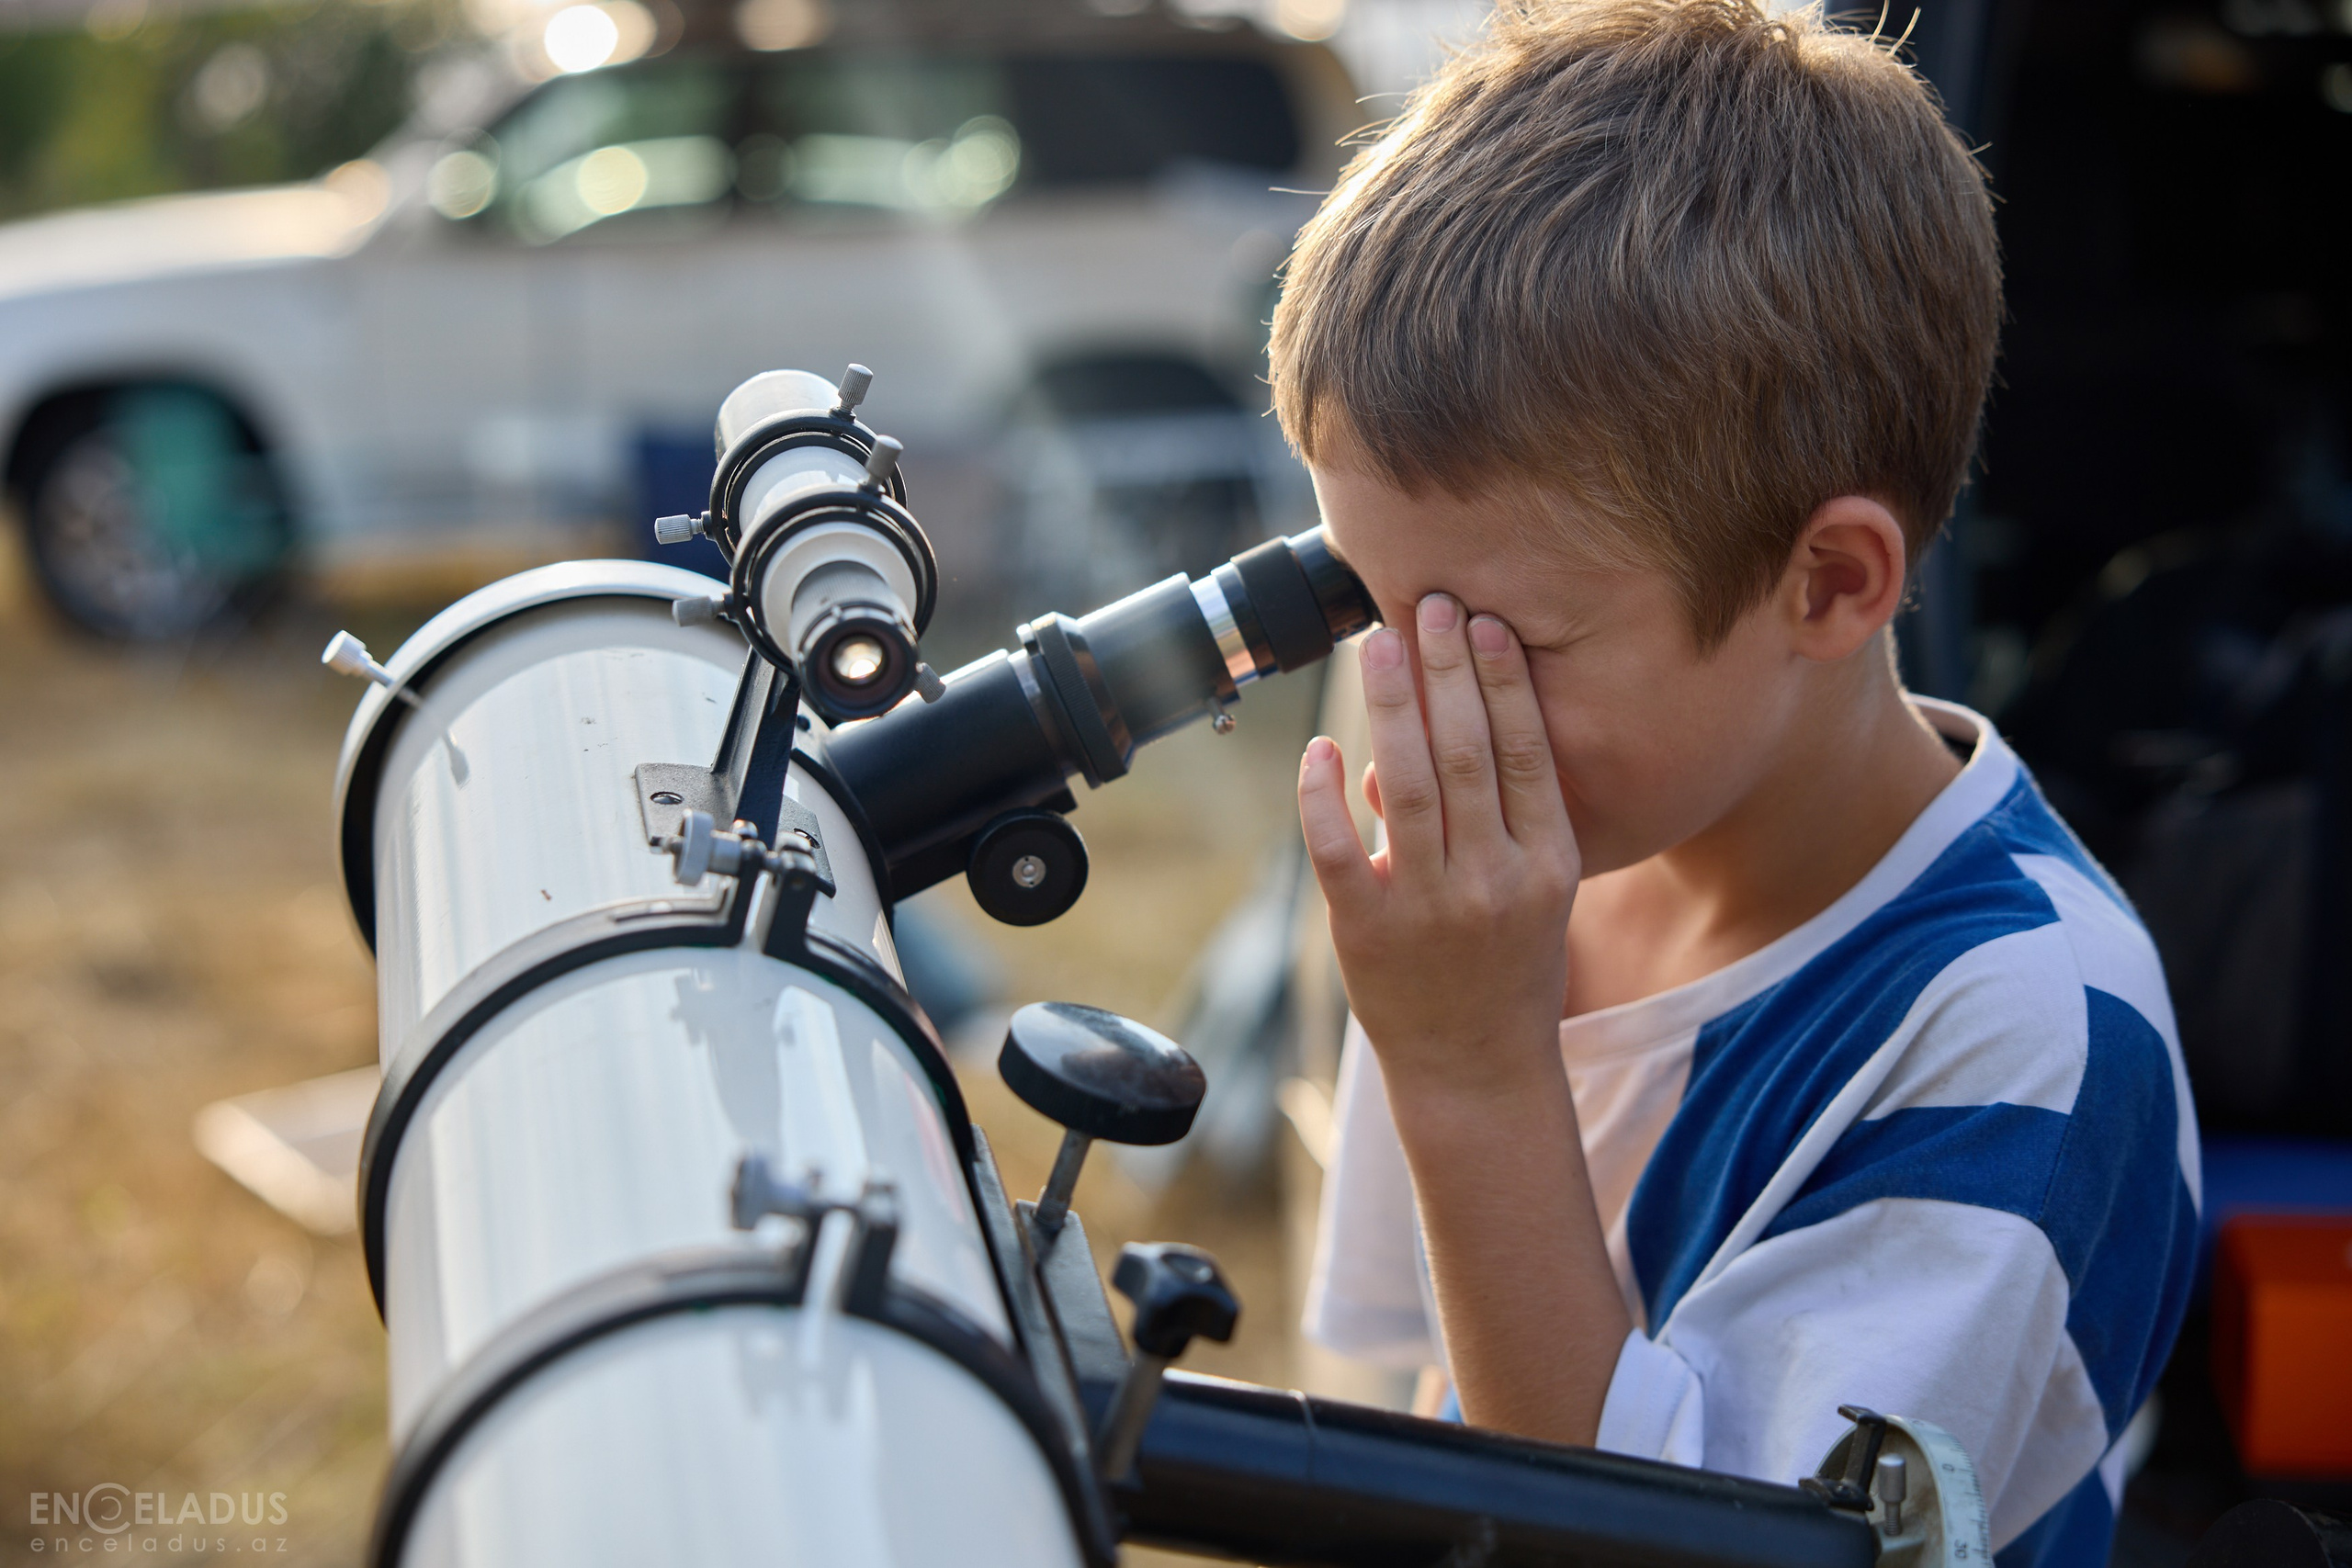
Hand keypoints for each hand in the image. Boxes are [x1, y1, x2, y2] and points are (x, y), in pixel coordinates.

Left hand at [1298, 593, 1580, 1097]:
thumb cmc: (1509, 970)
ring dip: (1391, 705)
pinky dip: (1323, 793)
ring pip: (1405, 783)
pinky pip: (1337, 847)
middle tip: (1428, 605)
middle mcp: (1492, 879)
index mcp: (1546, 863)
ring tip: (1377, 645)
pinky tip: (1320, 747)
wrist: (1477, 1070)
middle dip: (1445, 670)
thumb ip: (1495, 819)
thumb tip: (1411, 749)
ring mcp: (1428, 906)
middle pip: (1466, 751)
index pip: (1525, 752)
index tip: (1482, 624)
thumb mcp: (1534, 894)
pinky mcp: (1366, 931)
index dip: (1502, 682)